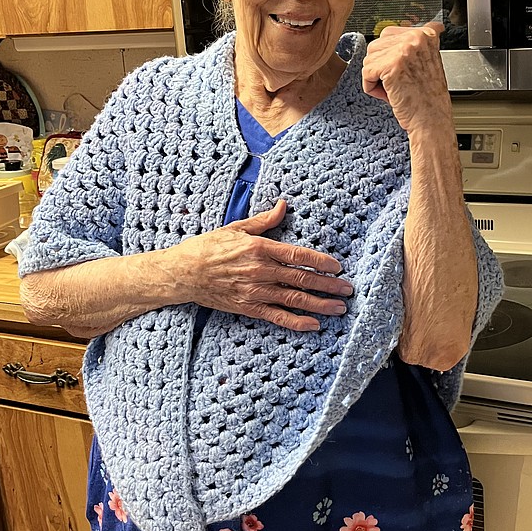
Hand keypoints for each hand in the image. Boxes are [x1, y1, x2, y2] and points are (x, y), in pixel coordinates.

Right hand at [173, 200, 352, 331]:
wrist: (183, 273)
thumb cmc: (208, 247)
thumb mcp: (236, 228)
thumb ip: (264, 221)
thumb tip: (284, 206)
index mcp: (260, 248)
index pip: (297, 255)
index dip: (320, 262)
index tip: (337, 266)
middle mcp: (261, 270)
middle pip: (302, 279)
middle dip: (328, 285)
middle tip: (348, 289)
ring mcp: (255, 291)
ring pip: (294, 299)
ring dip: (319, 305)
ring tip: (339, 308)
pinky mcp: (249, 307)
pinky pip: (277, 316)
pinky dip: (296, 322)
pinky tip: (314, 325)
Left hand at [362, 22, 450, 133]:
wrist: (432, 119)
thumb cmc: (428, 96)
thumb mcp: (431, 60)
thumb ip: (422, 43)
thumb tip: (434, 25)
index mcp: (425, 34)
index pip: (388, 35)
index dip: (389, 58)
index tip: (403, 72)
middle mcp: (415, 38)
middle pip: (376, 46)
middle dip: (381, 67)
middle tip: (399, 83)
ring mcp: (403, 50)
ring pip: (369, 59)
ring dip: (376, 78)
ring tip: (395, 88)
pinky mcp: (392, 65)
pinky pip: (367, 72)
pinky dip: (372, 87)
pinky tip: (389, 94)